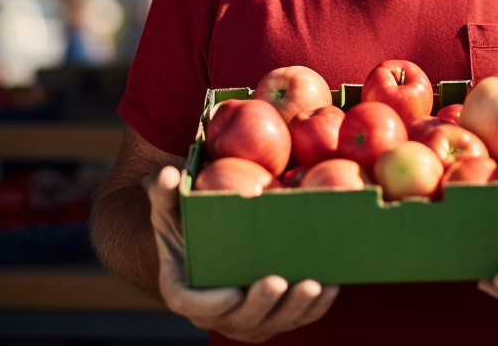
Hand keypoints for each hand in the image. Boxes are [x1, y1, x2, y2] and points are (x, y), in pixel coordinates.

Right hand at [146, 165, 338, 342]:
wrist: (210, 245)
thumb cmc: (187, 224)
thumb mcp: (171, 208)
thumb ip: (166, 194)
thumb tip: (167, 175)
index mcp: (184, 289)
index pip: (192, 304)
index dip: (211, 304)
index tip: (231, 293)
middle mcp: (216, 312)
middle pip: (240, 318)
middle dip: (262, 304)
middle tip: (279, 281)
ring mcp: (247, 319)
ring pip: (272, 322)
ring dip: (295, 308)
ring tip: (314, 285)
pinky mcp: (274, 317)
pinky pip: (296, 319)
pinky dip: (314, 308)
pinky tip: (330, 286)